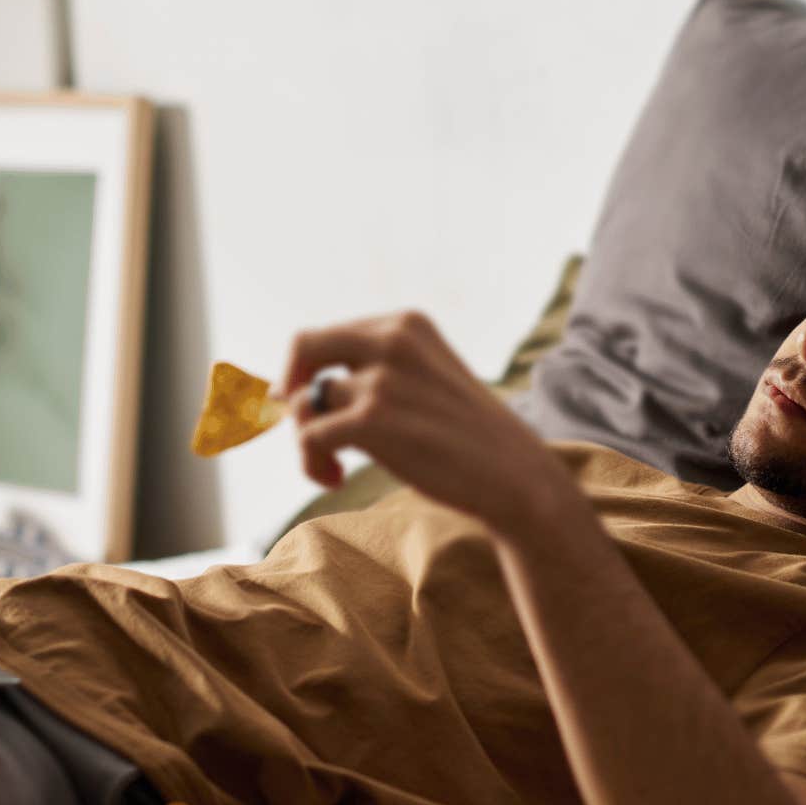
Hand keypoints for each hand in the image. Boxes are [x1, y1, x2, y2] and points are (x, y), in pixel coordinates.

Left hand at [276, 310, 575, 533]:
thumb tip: (290, 392)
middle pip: (303, 347)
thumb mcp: (424, 381)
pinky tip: (334, 479)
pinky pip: (308, 436)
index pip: (327, 335)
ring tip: (333, 468)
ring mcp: (382, 378)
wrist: (515, 478)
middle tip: (304, 429)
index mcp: (406, 325)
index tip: (310, 405)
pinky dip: (310, 462)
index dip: (305, 371)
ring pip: (305, 403)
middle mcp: (392, 340)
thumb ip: (373, 373)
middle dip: (291, 390)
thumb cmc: (466, 439)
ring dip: (306, 442)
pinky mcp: (373, 419)